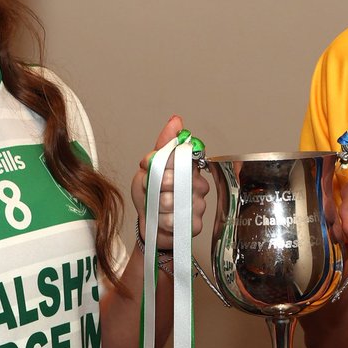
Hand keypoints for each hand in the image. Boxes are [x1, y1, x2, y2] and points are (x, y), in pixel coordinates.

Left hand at [131, 115, 209, 250]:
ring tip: (157, 207)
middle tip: (154, 191)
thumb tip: (176, 121)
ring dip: (157, 205)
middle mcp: (198, 184)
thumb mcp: (148, 168)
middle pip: (175, 178)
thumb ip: (161, 147)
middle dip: (157, 185)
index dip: (165, 163)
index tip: (155, 168)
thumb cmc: (150, 196)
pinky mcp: (196, 224)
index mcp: (188, 168)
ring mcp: (199, 205)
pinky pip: (175, 219)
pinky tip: (163, 220)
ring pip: (172, 200)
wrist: (149, 226)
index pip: (183, 156)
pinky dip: (162, 220)